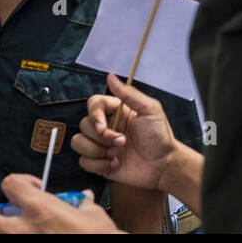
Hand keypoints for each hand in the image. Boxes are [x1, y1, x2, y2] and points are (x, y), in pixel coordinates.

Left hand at [0, 174, 120, 233]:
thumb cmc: (97, 237)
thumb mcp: (92, 214)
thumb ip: (82, 203)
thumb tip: (83, 198)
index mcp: (39, 208)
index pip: (10, 184)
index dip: (20, 182)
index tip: (33, 187)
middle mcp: (22, 229)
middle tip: (12, 215)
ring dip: (4, 232)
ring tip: (24, 231)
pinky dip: (16, 242)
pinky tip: (35, 240)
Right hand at [73, 73, 176, 190]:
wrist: (162, 165)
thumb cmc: (159, 136)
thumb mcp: (150, 110)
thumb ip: (129, 94)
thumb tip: (110, 76)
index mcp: (116, 111)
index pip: (94, 104)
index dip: (94, 115)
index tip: (102, 127)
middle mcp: (107, 126)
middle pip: (84, 124)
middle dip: (101, 137)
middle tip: (122, 142)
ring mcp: (101, 144)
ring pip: (79, 142)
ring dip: (96, 151)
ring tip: (116, 154)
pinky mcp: (99, 162)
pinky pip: (84, 162)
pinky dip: (98, 165)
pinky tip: (114, 164)